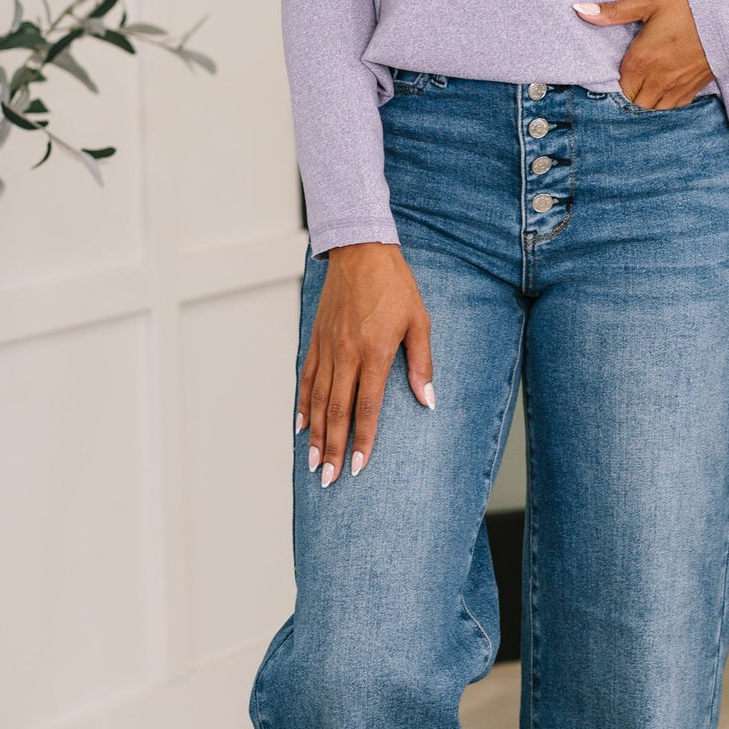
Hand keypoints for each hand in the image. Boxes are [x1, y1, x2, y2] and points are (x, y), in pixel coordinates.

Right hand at [297, 241, 433, 486]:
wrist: (361, 251)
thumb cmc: (395, 285)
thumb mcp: (419, 321)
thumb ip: (421, 364)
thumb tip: (427, 401)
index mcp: (374, 352)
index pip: (367, 407)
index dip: (363, 440)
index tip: (357, 466)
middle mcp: (346, 353)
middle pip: (336, 411)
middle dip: (332, 448)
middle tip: (328, 478)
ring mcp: (327, 347)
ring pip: (316, 399)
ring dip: (314, 434)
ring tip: (311, 462)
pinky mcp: (316, 339)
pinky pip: (307, 377)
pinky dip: (303, 404)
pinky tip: (301, 425)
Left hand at [574, 0, 712, 108]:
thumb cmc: (687, 7)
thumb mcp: (649, 2)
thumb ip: (614, 11)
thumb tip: (580, 10)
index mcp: (641, 60)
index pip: (617, 88)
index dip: (612, 86)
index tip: (613, 78)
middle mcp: (657, 80)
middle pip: (633, 103)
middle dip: (628, 97)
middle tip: (628, 84)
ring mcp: (676, 88)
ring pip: (652, 110)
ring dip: (645, 103)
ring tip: (644, 91)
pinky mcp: (693, 90)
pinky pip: (673, 109)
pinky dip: (664, 105)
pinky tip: (662, 93)